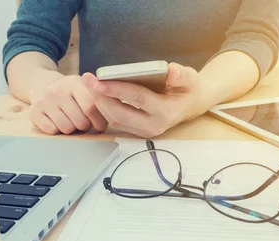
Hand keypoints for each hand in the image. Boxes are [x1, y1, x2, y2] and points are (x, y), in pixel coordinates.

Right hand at [28, 75, 107, 134]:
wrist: (42, 85)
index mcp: (74, 82)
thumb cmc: (70, 92)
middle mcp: (57, 90)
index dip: (99, 120)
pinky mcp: (34, 111)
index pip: (91, 107)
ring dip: (72, 129)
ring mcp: (44, 101)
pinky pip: (52, 131)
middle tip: (83, 121)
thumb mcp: (84, 87)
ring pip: (67, 129)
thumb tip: (115, 110)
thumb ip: (99, 97)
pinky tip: (57, 120)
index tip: (101, 125)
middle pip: (80, 122)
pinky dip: (57, 130)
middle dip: (85, 126)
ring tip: (70, 119)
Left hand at [81, 62, 209, 137]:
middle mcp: (153, 126)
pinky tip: (96, 94)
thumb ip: (182, 74)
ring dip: (99, 104)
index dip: (117, 89)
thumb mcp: (190, 78)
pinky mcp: (137, 132)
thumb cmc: (187, 89)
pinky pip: (116, 122)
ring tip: (88, 85)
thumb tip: (171, 70)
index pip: (137, 99)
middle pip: (120, 113)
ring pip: (115, 120)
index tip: (99, 80)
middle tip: (87, 80)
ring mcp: (144, 132)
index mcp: (165, 112)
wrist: (189, 106)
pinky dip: (104, 109)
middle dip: (101, 97)